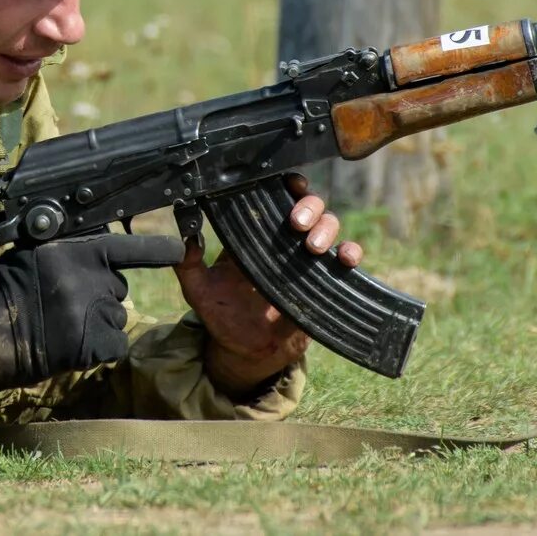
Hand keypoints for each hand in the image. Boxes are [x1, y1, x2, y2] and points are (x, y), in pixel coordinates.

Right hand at [0, 232, 184, 394]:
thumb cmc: (4, 293)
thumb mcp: (34, 254)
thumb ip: (69, 247)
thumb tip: (98, 237)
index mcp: (75, 251)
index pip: (127, 246)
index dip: (157, 248)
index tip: (181, 248)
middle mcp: (89, 278)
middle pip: (119, 285)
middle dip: (102, 293)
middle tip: (68, 303)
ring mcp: (93, 312)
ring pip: (118, 315)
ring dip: (100, 321)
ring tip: (64, 325)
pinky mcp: (93, 344)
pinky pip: (115, 344)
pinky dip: (100, 347)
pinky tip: (74, 345)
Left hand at [173, 173, 364, 396]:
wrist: (246, 353)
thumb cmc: (223, 316)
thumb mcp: (199, 291)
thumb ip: (188, 266)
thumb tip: (186, 239)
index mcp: (257, 235)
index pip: (276, 197)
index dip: (287, 185)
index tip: (289, 183)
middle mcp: (285, 241)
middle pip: (308, 205)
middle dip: (308, 206)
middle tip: (295, 222)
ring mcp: (307, 259)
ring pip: (329, 225)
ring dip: (326, 228)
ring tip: (313, 245)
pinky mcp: (323, 282)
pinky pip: (343, 261)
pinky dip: (350, 253)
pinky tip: (345, 258)